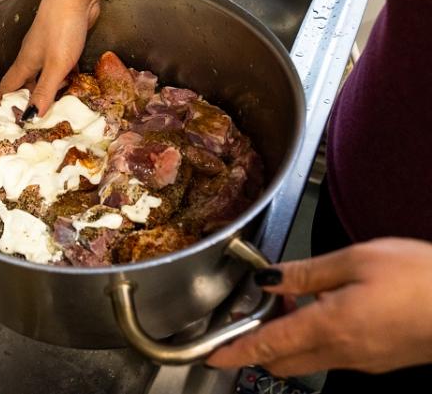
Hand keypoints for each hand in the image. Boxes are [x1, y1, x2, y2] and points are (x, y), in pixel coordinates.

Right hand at [0, 0, 100, 114]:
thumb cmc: (63, 28)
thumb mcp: (56, 65)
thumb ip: (45, 91)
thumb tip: (31, 116)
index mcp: (25, 62)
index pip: (7, 86)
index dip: (3, 103)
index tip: (3, 118)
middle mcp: (33, 55)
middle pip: (25, 82)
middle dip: (27, 99)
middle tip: (33, 117)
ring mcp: (47, 47)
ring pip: (43, 73)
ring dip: (46, 88)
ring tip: (53, 105)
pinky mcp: (62, 41)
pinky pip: (58, 64)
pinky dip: (61, 76)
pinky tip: (71, 83)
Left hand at [207, 238, 431, 375]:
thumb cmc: (420, 279)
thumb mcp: (356, 261)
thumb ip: (306, 273)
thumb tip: (268, 279)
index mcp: (329, 327)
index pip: (266, 346)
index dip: (235, 351)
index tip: (212, 355)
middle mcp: (342, 353)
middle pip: (282, 360)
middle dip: (258, 342)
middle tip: (252, 312)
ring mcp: (361, 362)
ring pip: (306, 358)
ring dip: (288, 337)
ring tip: (292, 298)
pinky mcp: (377, 361)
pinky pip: (331, 354)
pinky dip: (314, 336)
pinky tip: (326, 308)